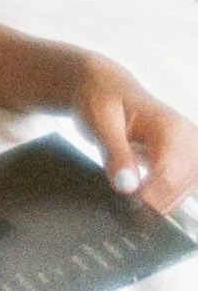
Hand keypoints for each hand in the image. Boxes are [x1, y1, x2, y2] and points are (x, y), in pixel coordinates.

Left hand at [70, 55, 197, 216]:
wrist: (105, 89)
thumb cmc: (102, 100)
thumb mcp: (100, 123)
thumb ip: (115, 154)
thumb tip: (128, 186)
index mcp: (171, 128)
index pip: (169, 176)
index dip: (146, 197)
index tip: (123, 201)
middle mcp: (188, 138)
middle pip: (177, 189)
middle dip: (150, 201)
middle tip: (121, 196)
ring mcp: (190, 150)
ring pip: (180, 193)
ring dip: (155, 200)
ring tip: (129, 186)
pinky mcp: (185, 159)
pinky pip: (178, 189)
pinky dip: (159, 196)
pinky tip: (141, 189)